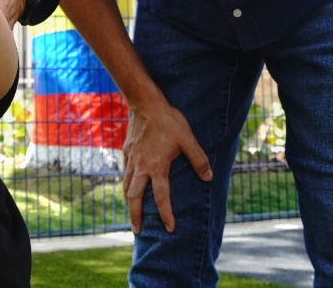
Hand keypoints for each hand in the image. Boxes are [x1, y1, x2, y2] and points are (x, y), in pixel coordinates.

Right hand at [122, 101, 212, 233]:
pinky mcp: (126, 151)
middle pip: (134, 197)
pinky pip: (124, 171)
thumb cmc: (168, 121)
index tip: (170, 228)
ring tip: (131, 213)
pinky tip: (129, 184)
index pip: (161, 197)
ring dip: (128, 202)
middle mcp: (141, 167)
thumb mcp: (188, 139)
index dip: (166, 214)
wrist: (145, 103)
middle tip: (137, 230)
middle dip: (135, 216)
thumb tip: (208, 177)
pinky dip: (126, 182)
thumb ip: (198, 159)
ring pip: (126, 185)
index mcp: (156, 167)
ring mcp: (131, 159)